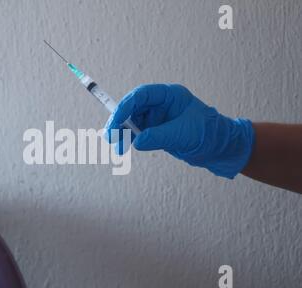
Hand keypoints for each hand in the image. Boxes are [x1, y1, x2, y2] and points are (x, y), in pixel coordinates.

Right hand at [105, 84, 254, 178]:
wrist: (220, 148)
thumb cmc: (209, 134)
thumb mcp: (183, 134)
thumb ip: (159, 136)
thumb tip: (137, 141)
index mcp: (170, 95)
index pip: (142, 96)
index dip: (125, 107)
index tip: (116, 121)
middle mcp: (161, 104)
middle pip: (133, 108)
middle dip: (120, 121)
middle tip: (110, 136)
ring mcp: (158, 117)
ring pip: (132, 121)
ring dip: (123, 133)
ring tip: (118, 148)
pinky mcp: (157, 130)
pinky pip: (137, 132)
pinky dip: (129, 139)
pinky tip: (125, 147)